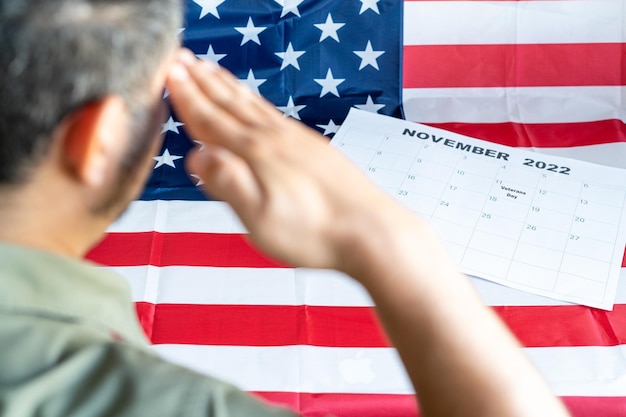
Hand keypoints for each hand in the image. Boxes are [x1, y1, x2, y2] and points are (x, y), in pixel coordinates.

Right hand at [166, 49, 411, 271]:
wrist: (370, 230)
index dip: (187, 97)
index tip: (168, 72)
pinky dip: (255, 99)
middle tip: (180, 59)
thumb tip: (197, 155)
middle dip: (201, 81)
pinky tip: (254, 101)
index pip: (211, 120)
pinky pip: (274, 112)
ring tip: (210, 68)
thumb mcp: (260, 219)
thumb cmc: (315, 232)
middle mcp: (275, 138)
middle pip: (230, 104)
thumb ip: (228, 184)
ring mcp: (297, 139)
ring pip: (252, 104)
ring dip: (227, 85)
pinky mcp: (313, 146)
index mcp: (256, 154)